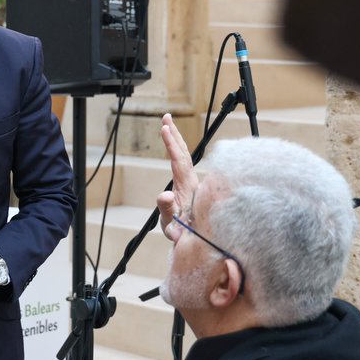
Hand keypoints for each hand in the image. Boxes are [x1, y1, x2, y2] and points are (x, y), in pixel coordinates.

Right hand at [158, 113, 198, 240]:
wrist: (197, 242)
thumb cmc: (184, 235)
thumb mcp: (171, 224)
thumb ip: (167, 210)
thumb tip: (163, 194)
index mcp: (186, 187)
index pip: (178, 161)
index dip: (172, 144)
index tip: (164, 128)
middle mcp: (190, 182)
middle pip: (183, 153)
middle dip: (175, 135)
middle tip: (166, 117)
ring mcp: (190, 184)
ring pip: (185, 157)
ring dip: (176, 140)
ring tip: (167, 125)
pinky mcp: (188, 187)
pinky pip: (183, 164)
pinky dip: (178, 151)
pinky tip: (174, 147)